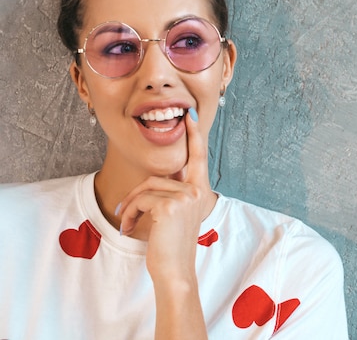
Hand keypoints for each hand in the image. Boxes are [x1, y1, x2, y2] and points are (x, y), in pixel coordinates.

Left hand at [116, 109, 214, 281]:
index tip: (192, 115)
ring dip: (131, 207)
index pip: (198, 157)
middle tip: (125, 213)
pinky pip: (141, 199)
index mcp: (200, 191)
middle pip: (156, 177)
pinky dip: (129, 214)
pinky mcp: (169, 206)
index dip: (195, 135)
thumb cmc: (172, 246)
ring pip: (146, 188)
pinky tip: (129, 229)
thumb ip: (173, 193)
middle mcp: (197, 191)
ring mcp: (185, 197)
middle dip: (137, 196)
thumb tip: (154, 180)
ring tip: (127, 226)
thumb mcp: (175, 215)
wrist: (175, 271)